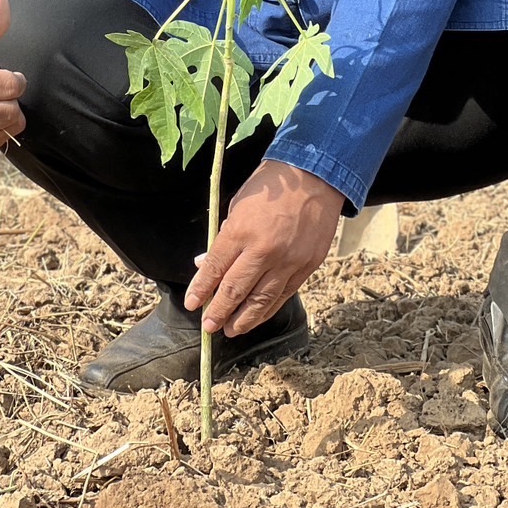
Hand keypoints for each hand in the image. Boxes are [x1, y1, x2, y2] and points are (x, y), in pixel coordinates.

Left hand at [184, 161, 343, 337]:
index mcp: (242, 230)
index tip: (192, 304)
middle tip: (208, 325)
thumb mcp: (238, 206)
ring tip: (230, 330)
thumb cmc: (271, 188)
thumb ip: (224, 238)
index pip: (216, 268)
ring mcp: (288, 261)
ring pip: (262, 300)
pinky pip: (284, 295)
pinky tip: (256, 317)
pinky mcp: (307, 266)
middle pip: (236, 290)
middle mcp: (264, 250)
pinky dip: (268, 310)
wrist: (315, 177)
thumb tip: (206, 264)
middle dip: (219, 311)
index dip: (201, 289)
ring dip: (243, 319)